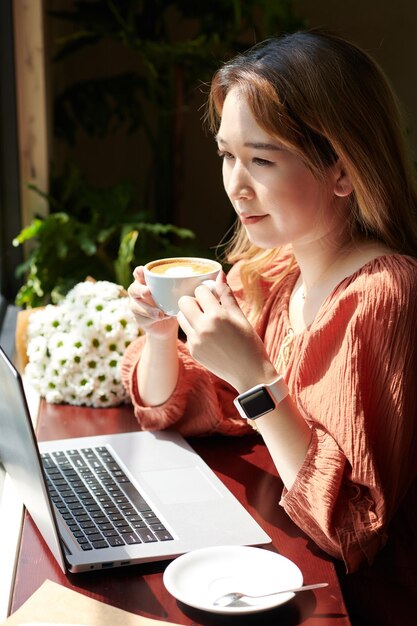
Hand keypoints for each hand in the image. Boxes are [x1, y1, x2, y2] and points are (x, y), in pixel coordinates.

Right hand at [128, 267, 177, 337]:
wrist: (167, 323)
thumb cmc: (172, 301)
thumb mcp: (177, 292)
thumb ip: (183, 284)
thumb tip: (203, 276)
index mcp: (145, 281)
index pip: (138, 274)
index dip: (139, 272)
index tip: (142, 271)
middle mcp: (138, 292)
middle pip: (133, 289)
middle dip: (140, 289)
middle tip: (148, 292)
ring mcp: (136, 306)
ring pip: (136, 305)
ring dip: (148, 308)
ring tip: (160, 312)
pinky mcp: (139, 318)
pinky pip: (142, 318)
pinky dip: (152, 317)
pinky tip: (161, 317)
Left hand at [177, 272, 276, 390]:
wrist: (250, 373)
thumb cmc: (250, 343)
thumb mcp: (240, 317)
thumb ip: (226, 295)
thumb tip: (219, 273)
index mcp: (217, 315)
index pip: (200, 291)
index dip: (207, 291)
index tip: (214, 296)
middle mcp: (203, 327)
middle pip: (183, 302)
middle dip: (193, 300)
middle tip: (205, 306)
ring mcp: (196, 341)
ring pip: (181, 317)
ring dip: (190, 314)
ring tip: (205, 320)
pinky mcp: (193, 351)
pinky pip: (187, 333)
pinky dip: (194, 330)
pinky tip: (208, 335)